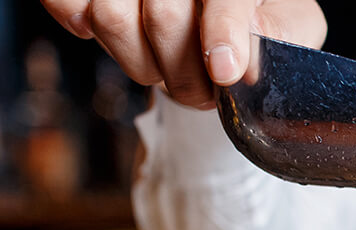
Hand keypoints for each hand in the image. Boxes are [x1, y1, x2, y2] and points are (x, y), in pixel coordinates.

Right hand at [39, 0, 326, 108]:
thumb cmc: (261, 19)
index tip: (225, 72)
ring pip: (112, 18)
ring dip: (143, 64)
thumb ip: (279, 34)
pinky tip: (105, 36)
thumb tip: (243, 61)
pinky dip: (78, 22)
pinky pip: (66, 1)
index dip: (223, 33)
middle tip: (203, 93)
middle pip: (164, 17)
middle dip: (184, 75)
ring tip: (167, 71)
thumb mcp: (289, 27)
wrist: (228, 21)